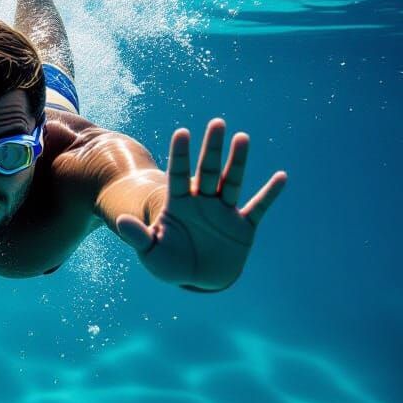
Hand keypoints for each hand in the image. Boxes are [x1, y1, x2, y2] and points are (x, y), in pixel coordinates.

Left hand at [116, 119, 285, 290]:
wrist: (198, 279)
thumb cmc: (170, 263)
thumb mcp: (151, 253)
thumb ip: (138, 237)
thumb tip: (121, 222)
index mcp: (178, 204)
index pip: (178, 174)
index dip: (180, 155)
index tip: (181, 133)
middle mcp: (202, 201)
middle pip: (207, 170)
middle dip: (212, 148)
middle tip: (217, 122)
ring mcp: (224, 211)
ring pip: (231, 181)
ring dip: (237, 161)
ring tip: (242, 138)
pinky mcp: (243, 227)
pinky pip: (258, 207)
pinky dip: (270, 194)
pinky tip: (281, 177)